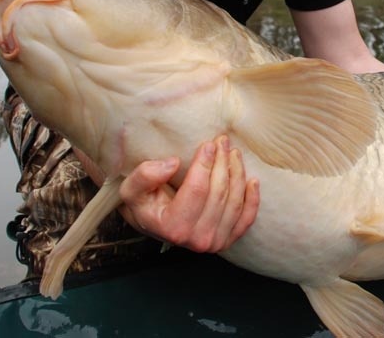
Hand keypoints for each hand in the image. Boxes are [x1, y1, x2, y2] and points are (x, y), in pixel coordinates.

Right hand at [116, 136, 259, 252]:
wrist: (152, 223)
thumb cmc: (143, 204)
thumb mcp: (131, 190)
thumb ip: (144, 176)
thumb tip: (172, 164)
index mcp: (173, 228)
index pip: (197, 190)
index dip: (204, 164)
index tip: (207, 143)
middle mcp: (196, 240)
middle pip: (219, 194)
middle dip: (223, 163)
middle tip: (223, 141)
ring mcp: (214, 243)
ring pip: (235, 203)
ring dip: (238, 173)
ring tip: (234, 153)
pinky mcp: (227, 241)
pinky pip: (246, 219)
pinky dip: (252, 199)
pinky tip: (253, 181)